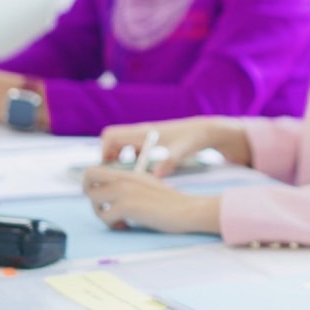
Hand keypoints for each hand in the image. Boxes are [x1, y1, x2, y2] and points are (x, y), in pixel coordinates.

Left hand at [81, 166, 219, 234]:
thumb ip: (131, 187)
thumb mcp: (149, 187)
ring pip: (93, 198)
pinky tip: (126, 226)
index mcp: (129, 173)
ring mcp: (124, 190)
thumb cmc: (173, 203)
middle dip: (89, 193)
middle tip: (103, 206)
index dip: (95, 184)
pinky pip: (105, 216)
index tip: (106, 198)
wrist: (187, 209)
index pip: (97, 169)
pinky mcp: (126, 205)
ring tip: (118, 220)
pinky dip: (113, 225)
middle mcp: (124, 178)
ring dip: (101, 213)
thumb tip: (111, 197)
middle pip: (88, 176)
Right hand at [99, 117, 250, 175]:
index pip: (111, 135)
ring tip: (127, 177)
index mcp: (142, 132)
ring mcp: (146, 137)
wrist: (205, 132)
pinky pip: (133, 150)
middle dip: (109, 157)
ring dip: (120, 160)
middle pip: (112, 141)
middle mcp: (141, 133)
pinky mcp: (152, 143)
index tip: (109, 168)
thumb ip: (169, 162)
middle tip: (114, 176)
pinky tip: (142, 175)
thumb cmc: (191, 139)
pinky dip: (132, 160)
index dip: (105, 150)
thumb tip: (157, 175)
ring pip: (122, 146)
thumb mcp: (181, 152)